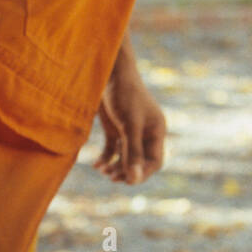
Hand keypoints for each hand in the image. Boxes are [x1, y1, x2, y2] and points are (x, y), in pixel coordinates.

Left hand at [94, 63, 165, 183]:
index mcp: (155, 131)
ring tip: (103, 171)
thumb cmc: (124, 95)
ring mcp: (129, 130)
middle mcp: (145, 133)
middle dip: (126, 171)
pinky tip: (96, 164)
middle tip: (111, 177)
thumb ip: (132, 152)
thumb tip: (134, 179)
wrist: (109, 72)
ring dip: (115, 166)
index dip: (142, 173)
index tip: (127, 180)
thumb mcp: (129, 126)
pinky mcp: (115, 127)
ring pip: (125, 157)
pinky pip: (112, 149)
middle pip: (139, 161)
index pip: (154, 161)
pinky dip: (105, 158)